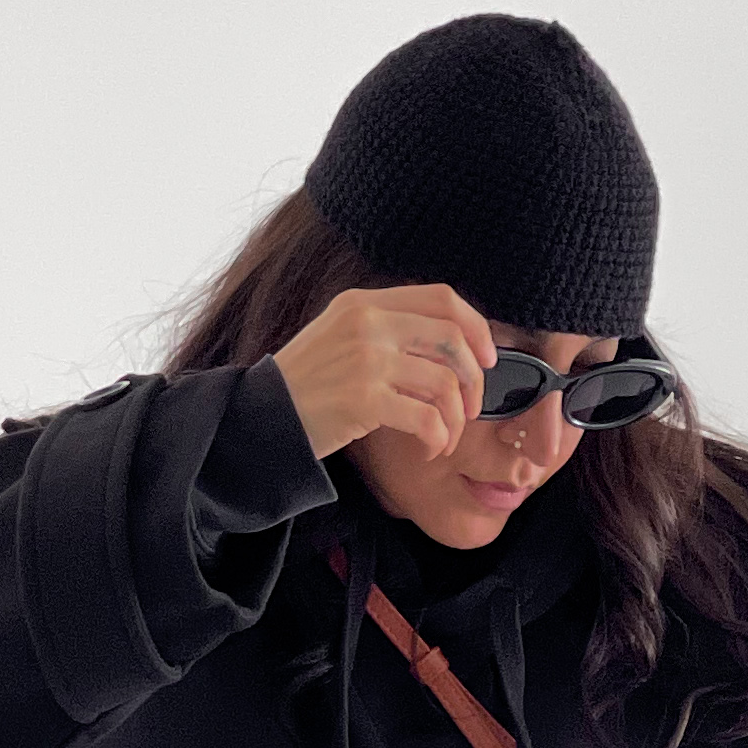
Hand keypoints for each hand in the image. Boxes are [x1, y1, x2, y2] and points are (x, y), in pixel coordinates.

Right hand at [270, 284, 498, 464]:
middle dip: (475, 378)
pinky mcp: (364, 399)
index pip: (442, 297)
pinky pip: (427, 418)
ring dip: (457, 419)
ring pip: (445, 383)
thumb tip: (446, 346)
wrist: (260, 418)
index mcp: (364, 303)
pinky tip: (430, 450)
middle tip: (471, 408)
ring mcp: (366, 360)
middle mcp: (367, 323)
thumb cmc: (305, 387)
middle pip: (452, 338)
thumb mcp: (339, 337)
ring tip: (445, 437)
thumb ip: (384, 330)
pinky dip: (438, 438)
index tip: (487, 357)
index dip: (476, 327)